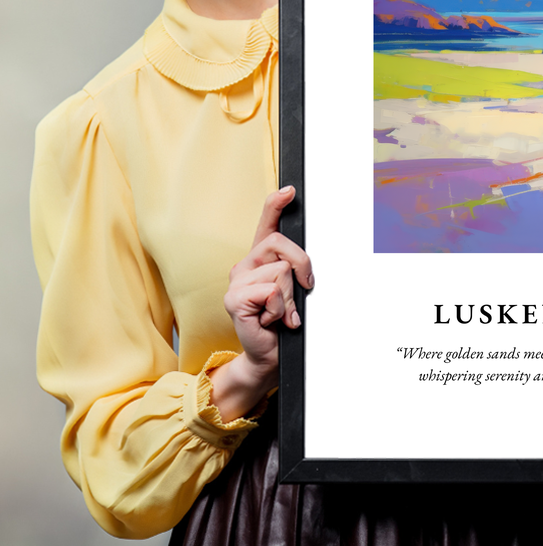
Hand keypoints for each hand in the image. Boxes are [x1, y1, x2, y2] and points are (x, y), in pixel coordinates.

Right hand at [209, 186, 313, 420]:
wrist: (269, 355)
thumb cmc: (282, 323)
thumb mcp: (294, 291)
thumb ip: (295, 271)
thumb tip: (305, 263)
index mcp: (260, 260)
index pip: (266, 225)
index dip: (276, 205)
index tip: (290, 190)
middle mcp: (245, 265)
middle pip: (281, 244)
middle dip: (302, 266)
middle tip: (302, 290)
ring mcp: (236, 282)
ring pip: (280, 271)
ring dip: (290, 297)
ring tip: (281, 313)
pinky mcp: (234, 299)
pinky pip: (271, 291)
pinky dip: (280, 309)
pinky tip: (271, 320)